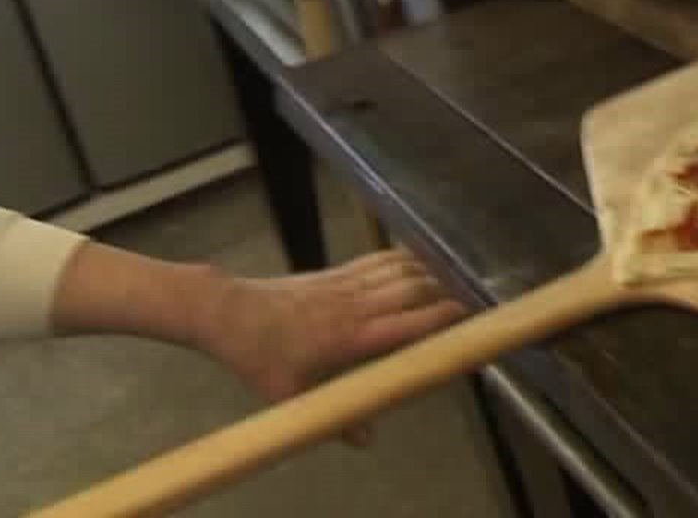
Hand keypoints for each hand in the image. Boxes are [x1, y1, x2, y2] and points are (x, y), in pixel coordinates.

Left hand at [191, 248, 465, 443]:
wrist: (228, 311)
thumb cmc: (258, 355)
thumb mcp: (290, 396)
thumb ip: (333, 416)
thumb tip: (367, 440)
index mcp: (350, 336)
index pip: (408, 322)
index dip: (441, 316)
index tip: (468, 315)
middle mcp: (355, 304)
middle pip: (412, 288)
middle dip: (444, 291)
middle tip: (469, 299)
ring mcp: (345, 283)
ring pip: (398, 269)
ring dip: (428, 271)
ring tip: (451, 279)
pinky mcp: (334, 271)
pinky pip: (377, 260)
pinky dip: (402, 258)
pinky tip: (414, 261)